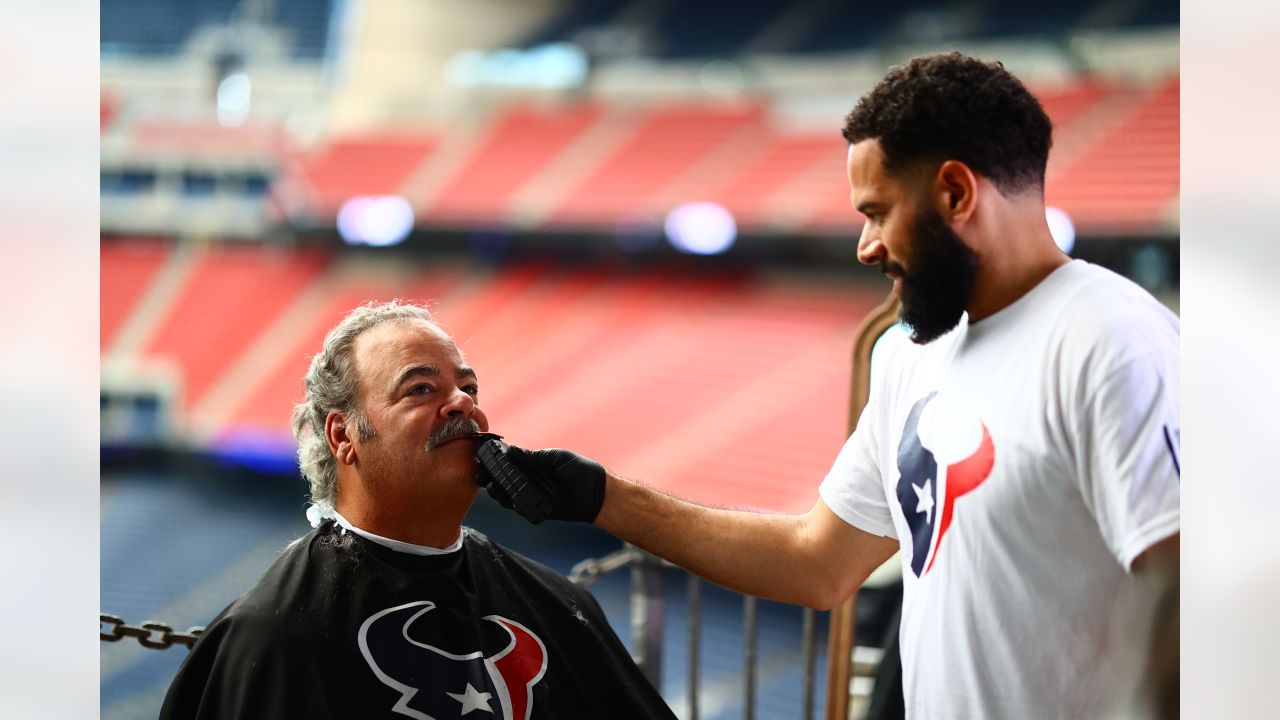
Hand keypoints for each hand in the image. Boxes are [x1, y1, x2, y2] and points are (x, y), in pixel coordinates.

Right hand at [476, 442, 604, 523]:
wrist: (596, 493)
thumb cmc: (579, 469)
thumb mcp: (556, 458)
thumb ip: (534, 457)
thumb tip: (511, 450)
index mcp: (532, 465)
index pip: (508, 463)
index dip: (494, 463)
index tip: (482, 460)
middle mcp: (530, 481)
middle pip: (504, 481)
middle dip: (490, 480)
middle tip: (482, 477)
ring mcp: (533, 496)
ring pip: (508, 496)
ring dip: (498, 493)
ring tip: (493, 489)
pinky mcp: (537, 510)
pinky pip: (521, 509)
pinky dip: (513, 506)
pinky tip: (507, 502)